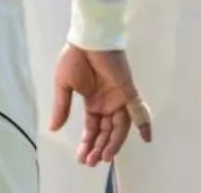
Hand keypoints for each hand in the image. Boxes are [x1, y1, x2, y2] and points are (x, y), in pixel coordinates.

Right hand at [51, 45, 153, 165]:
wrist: (86, 38)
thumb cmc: (74, 58)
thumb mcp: (63, 86)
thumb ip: (62, 108)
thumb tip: (53, 129)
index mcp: (93, 102)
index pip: (92, 129)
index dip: (87, 143)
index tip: (82, 158)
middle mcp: (107, 102)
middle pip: (107, 131)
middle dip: (99, 147)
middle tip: (91, 162)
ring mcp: (119, 97)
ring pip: (120, 126)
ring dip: (114, 142)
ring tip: (103, 157)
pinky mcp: (127, 89)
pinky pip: (137, 108)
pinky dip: (144, 122)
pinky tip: (147, 138)